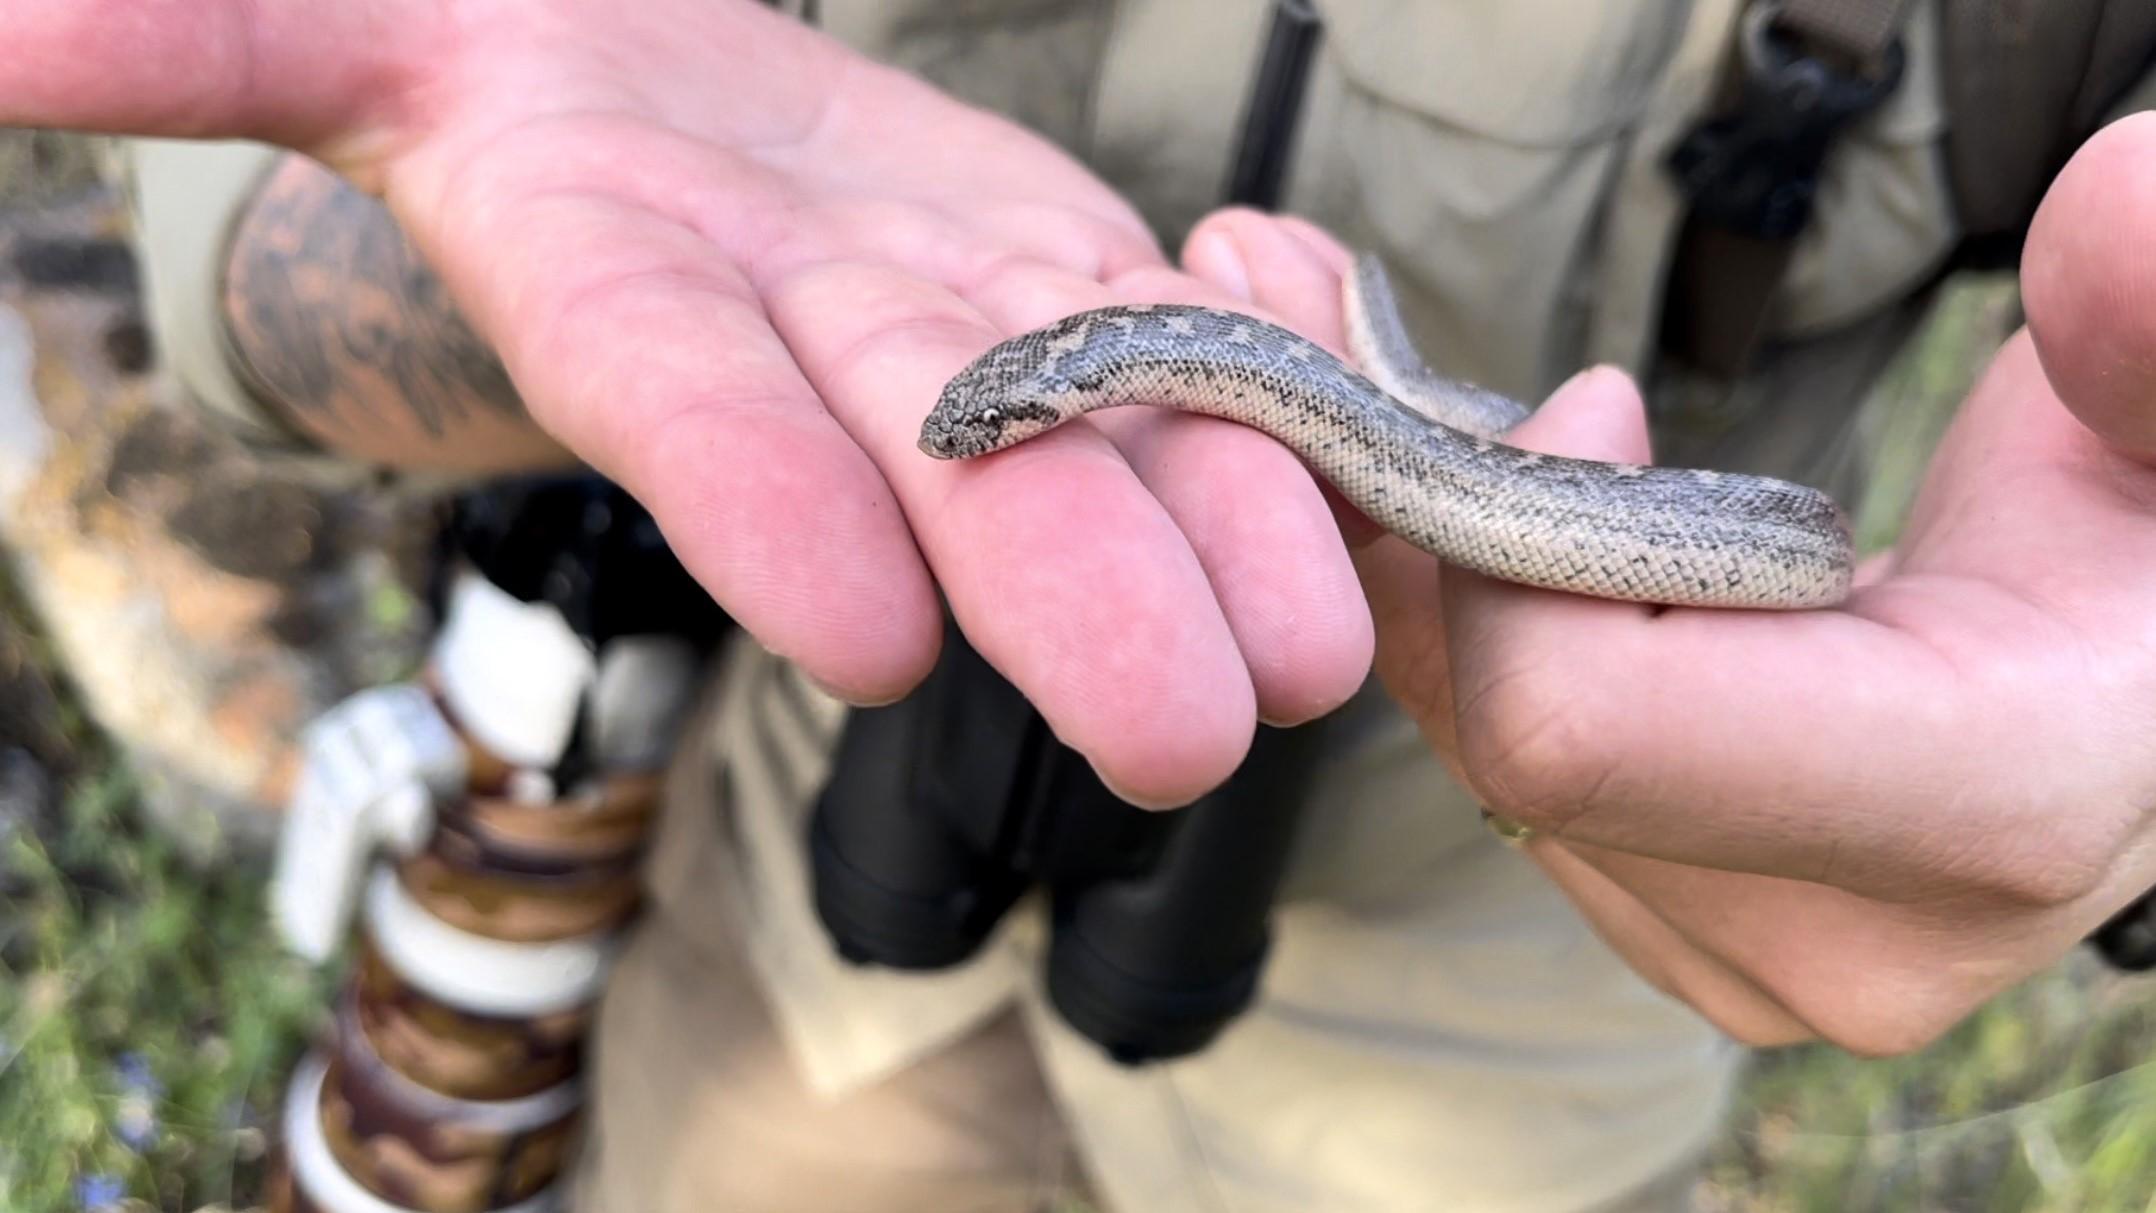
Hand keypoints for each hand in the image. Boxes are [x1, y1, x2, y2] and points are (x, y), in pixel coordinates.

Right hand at [4, 0, 1374, 805]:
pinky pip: (1199, 324)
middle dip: (1063, 594)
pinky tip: (1392, 440)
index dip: (768, 505)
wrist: (648, 62)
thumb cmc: (502, 63)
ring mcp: (966, 311)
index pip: (694, 413)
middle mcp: (818, 338)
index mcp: (631, 284)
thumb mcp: (351, 23)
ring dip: (1224, 520)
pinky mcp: (1077, 264)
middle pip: (947, 472)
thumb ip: (209, 33)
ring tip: (1325, 626)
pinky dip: (1292, 377)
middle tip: (1180, 733)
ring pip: (1109, 420)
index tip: (865, 625)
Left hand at [1188, 113, 2155, 1055]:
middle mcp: (1850, 949)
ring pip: (1481, 767)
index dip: (1525, 529)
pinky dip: (1505, 667)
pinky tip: (1609, 592)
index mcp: (1982, 811)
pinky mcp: (1691, 948)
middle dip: (1490, 560)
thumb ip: (2151, 315)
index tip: (1599, 405)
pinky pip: (1504, 792)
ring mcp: (1759, 970)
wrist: (2140, 664)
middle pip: (1509, 745)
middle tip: (1566, 433)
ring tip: (1611, 503)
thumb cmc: (2148, 515)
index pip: (1570, 725)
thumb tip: (2113, 216)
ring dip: (1486, 605)